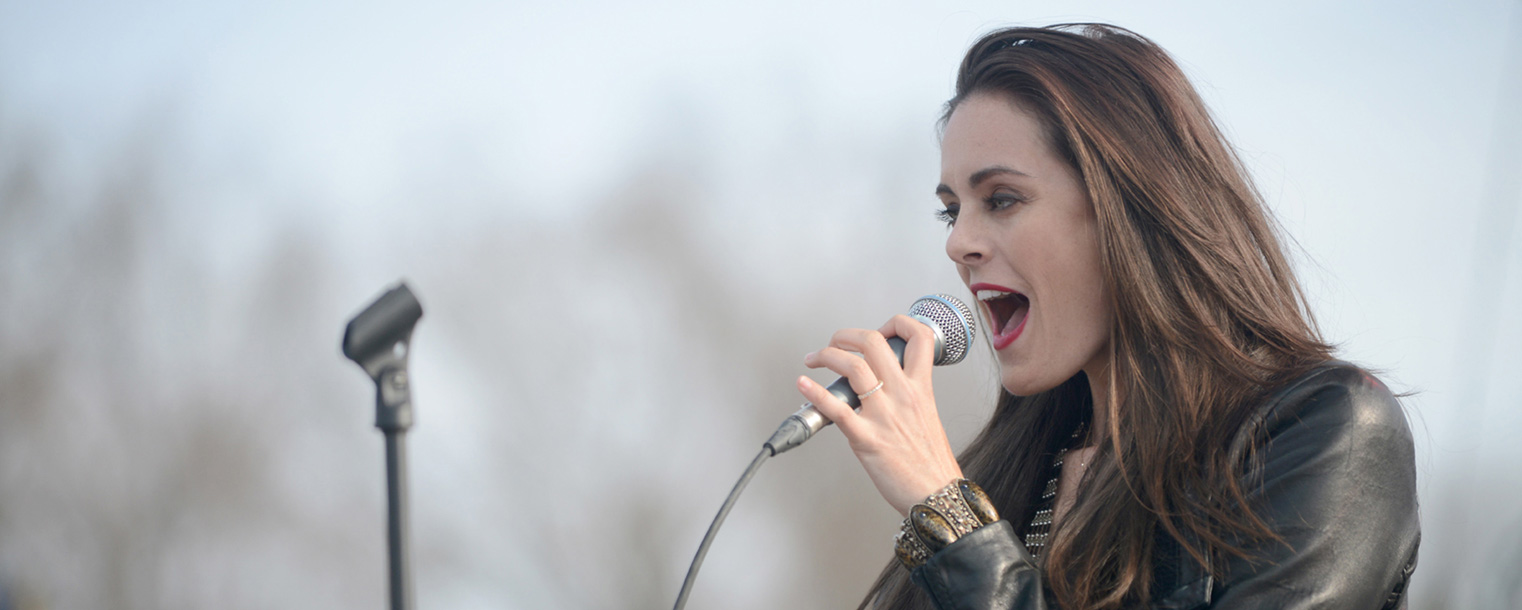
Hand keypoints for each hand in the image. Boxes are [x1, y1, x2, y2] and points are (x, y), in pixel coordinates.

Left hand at [797, 314, 963, 516]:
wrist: (937, 497)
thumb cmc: (932, 464)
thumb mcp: (928, 416)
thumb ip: (908, 395)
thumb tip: (884, 384)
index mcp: (920, 388)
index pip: (919, 337)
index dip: (897, 323)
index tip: (881, 330)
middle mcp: (902, 395)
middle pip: (874, 342)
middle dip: (846, 335)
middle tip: (835, 342)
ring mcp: (884, 415)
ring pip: (853, 367)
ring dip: (827, 355)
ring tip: (815, 358)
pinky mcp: (866, 438)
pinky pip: (837, 408)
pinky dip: (814, 392)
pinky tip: (803, 384)